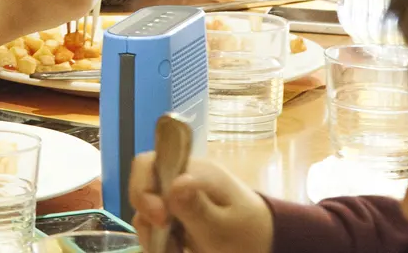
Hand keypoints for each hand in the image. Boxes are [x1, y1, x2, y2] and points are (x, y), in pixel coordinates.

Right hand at [130, 152, 273, 252]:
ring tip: (175, 249)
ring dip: (152, 232)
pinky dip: (158, 239)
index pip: (150, 163)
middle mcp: (181, 178)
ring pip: (146, 209)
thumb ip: (197, 208)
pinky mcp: (177, 213)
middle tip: (163, 239)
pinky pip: (155, 223)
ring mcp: (177, 196)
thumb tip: (176, 182)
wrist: (264, 242)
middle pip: (143, 186)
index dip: (144, 189)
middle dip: (146, 215)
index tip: (160, 219)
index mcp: (195, 171)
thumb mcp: (223, 227)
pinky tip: (174, 249)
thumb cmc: (247, 233)